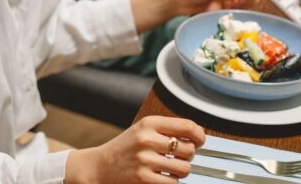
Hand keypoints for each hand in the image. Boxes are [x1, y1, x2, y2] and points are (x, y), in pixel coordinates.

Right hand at [65, 116, 204, 183]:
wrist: (100, 166)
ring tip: (169, 167)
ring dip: (181, 171)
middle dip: (188, 156)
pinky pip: (173, 183)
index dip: (199, 135)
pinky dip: (171, 182)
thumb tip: (198, 136)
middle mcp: (147, 139)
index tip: (200, 140)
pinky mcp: (144, 179)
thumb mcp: (142, 130)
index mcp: (148, 123)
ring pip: (184, 169)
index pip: (187, 126)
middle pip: (189, 150)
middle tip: (178, 157)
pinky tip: (161, 177)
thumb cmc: (125, 148)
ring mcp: (145, 160)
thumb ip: (166, 130)